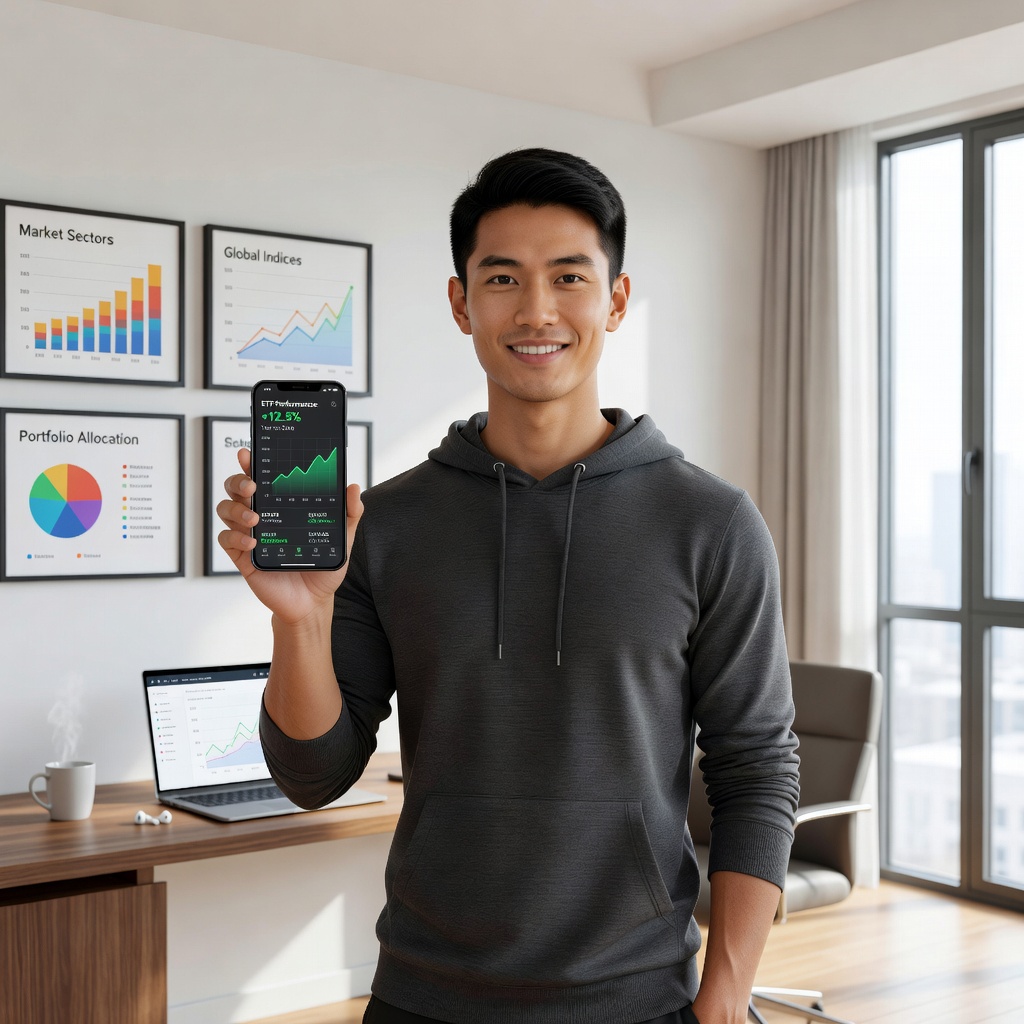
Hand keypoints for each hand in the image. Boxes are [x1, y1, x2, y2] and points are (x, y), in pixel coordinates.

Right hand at [216, 448, 363, 623]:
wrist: (313, 601)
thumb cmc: (322, 565)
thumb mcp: (342, 538)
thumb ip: (350, 513)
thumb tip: (353, 487)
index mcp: (280, 505)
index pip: (261, 476)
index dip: (251, 463)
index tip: (249, 454)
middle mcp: (261, 515)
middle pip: (235, 488)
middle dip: (238, 481)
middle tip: (252, 487)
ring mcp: (249, 534)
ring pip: (225, 509)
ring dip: (236, 509)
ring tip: (255, 519)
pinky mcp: (242, 557)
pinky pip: (226, 540)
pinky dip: (235, 538)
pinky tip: (252, 543)